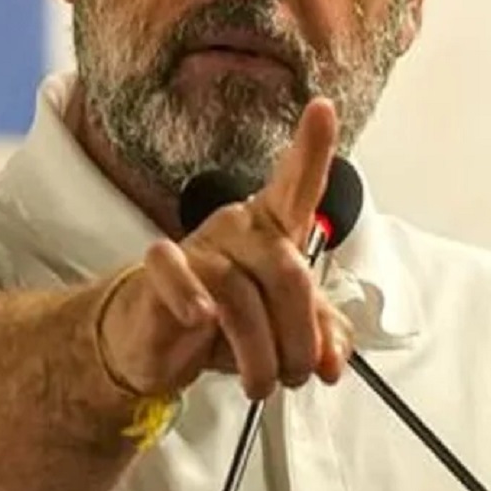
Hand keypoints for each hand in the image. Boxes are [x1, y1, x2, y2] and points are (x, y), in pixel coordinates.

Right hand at [96, 97, 355, 400]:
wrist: (155, 341)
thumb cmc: (225, 322)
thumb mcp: (283, 332)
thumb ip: (320, 334)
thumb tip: (334, 357)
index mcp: (272, 230)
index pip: (297, 185)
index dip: (312, 147)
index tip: (324, 108)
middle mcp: (238, 227)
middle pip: (286, 270)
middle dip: (300, 335)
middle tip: (299, 375)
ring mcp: (199, 244)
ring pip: (241, 294)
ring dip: (260, 353)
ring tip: (263, 383)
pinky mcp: (159, 269)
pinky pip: (177, 273)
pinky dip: (192, 299)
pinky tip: (202, 321)